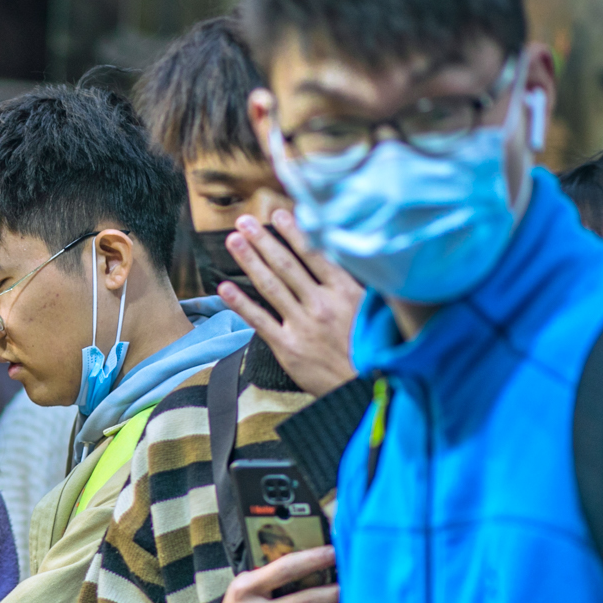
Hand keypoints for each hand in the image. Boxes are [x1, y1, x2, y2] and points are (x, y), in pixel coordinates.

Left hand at [219, 209, 362, 396]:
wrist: (368, 388)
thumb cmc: (374, 348)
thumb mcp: (377, 310)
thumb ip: (363, 285)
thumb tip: (356, 257)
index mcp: (346, 292)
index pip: (316, 254)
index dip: (295, 232)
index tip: (278, 213)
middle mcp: (322, 303)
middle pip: (287, 265)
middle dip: (264, 240)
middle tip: (244, 220)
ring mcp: (303, 324)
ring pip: (271, 286)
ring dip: (250, 260)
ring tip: (233, 240)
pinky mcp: (288, 347)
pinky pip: (259, 319)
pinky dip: (240, 302)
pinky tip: (224, 287)